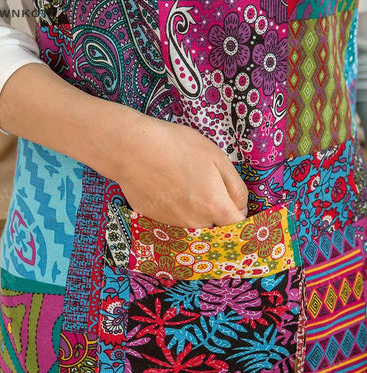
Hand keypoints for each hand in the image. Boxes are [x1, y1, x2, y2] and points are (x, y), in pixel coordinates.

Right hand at [114, 115, 248, 227]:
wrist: (132, 149)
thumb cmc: (176, 146)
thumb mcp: (216, 157)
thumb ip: (235, 187)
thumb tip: (241, 207)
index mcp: (214, 206)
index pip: (236, 225)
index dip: (239, 214)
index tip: (235, 203)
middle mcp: (195, 222)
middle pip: (215, 226)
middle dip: (216, 211)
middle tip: (206, 187)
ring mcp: (173, 223)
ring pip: (194, 223)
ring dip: (195, 210)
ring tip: (183, 184)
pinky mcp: (154, 220)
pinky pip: (173, 219)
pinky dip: (175, 208)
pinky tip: (166, 188)